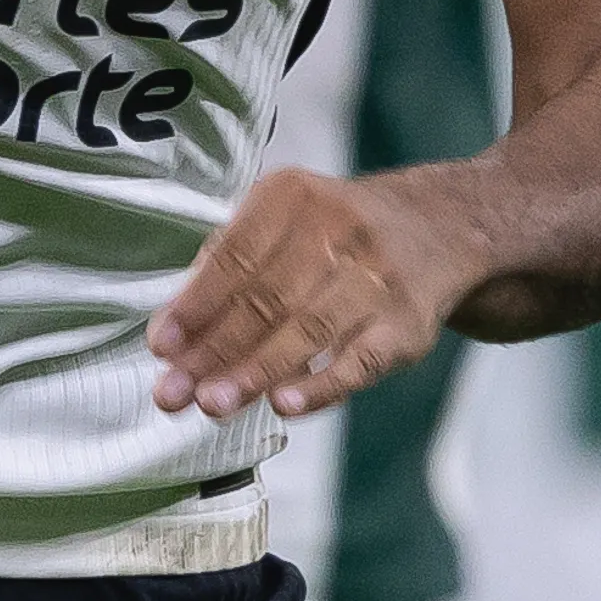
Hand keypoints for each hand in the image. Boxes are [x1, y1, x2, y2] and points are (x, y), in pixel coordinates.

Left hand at [148, 167, 477, 422]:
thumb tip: (172, 330)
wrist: (439, 226)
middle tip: (174, 393)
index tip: (161, 347)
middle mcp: (338, 228)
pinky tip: (283, 404)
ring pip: (307, 330)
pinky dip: (321, 385)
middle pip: (266, 298)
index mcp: (293, 196)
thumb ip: (230, 263)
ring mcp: (377, 277)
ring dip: (255, 372)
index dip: (195, 304)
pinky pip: (360, 360)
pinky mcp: (407, 323)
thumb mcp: (285, 218)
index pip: (235, 255)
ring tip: (213, 404)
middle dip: (215, 350)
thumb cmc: (336, 231)